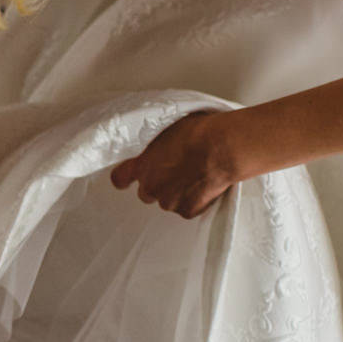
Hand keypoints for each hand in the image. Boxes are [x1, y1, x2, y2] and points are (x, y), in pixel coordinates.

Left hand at [109, 110, 241, 218]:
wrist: (222, 147)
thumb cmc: (198, 133)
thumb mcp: (167, 131)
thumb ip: (156, 147)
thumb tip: (159, 148)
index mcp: (142, 165)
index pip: (120, 179)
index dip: (126, 178)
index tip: (129, 178)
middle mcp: (151, 186)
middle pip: (147, 192)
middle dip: (159, 185)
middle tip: (176, 172)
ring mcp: (169, 201)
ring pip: (168, 201)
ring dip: (178, 193)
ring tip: (195, 176)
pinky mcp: (187, 210)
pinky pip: (187, 209)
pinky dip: (195, 201)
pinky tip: (204, 186)